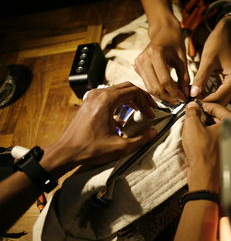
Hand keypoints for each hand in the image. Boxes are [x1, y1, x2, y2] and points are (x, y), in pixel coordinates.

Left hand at [41, 82, 157, 177]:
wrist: (66, 152)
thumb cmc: (89, 149)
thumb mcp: (119, 146)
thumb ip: (140, 139)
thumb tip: (153, 132)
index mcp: (107, 101)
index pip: (134, 91)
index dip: (146, 102)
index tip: (152, 114)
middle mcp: (99, 95)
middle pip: (127, 88)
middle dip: (141, 98)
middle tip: (150, 109)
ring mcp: (92, 98)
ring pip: (118, 91)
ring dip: (131, 100)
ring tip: (141, 111)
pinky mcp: (89, 104)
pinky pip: (109, 97)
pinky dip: (120, 103)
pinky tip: (125, 118)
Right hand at [134, 18, 188, 103]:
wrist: (162, 32)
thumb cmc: (175, 43)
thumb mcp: (183, 59)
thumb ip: (184, 77)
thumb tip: (185, 95)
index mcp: (156, 54)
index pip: (165, 81)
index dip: (175, 92)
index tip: (183, 98)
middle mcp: (144, 59)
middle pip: (155, 87)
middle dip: (168, 97)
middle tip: (179, 100)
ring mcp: (138, 63)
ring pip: (150, 88)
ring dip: (163, 96)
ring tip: (174, 98)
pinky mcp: (137, 67)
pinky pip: (147, 84)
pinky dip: (157, 90)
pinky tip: (167, 91)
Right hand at [182, 101, 230, 192]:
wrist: (203, 174)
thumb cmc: (202, 153)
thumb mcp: (192, 126)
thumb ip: (192, 112)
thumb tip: (191, 107)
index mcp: (230, 123)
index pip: (217, 107)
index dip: (203, 105)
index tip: (195, 105)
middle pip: (216, 117)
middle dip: (202, 115)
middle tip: (192, 115)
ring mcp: (228, 142)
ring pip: (214, 127)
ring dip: (202, 125)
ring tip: (192, 127)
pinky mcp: (222, 150)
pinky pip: (213, 138)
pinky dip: (204, 135)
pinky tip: (195, 138)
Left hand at [191, 19, 230, 104]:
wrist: (226, 33)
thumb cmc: (220, 42)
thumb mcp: (208, 60)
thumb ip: (200, 78)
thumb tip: (194, 93)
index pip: (218, 97)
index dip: (204, 101)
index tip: (192, 102)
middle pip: (220, 101)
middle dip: (206, 102)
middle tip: (191, 102)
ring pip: (220, 98)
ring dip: (207, 99)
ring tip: (194, 97)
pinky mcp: (229, 81)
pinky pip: (219, 92)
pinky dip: (210, 93)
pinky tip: (199, 92)